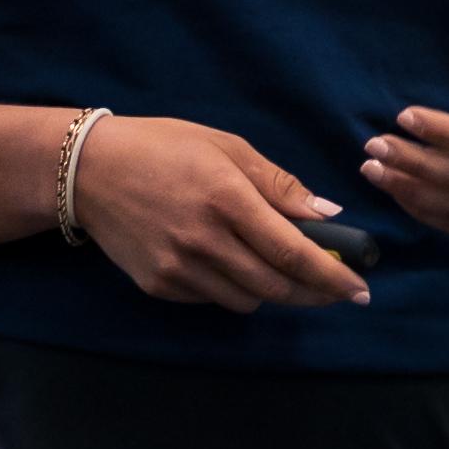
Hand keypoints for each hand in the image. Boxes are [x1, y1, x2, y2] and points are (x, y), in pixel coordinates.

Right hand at [69, 116, 367, 311]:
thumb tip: (328, 216)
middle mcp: (204, 241)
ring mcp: (179, 269)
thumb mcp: (226, 148)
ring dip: (276, 292)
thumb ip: (279, 185)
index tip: (360, 289)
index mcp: (226, 199)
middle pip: (276, 287)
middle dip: (315, 293)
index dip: (333, 276)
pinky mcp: (160, 286)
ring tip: (284, 272)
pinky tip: (233, 265)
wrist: (88, 170)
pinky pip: (214, 299)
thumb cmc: (163, 147)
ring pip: (248, 301)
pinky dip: (235, 289)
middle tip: (337, 289)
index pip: (293, 253)